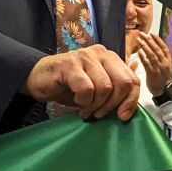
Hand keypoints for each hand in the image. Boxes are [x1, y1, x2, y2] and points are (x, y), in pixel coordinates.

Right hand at [22, 44, 139, 120]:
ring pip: (105, 87)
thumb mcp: (97, 90)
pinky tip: (76, 101)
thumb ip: (114, 93)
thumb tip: (128, 110)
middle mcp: (101, 53)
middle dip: (113, 104)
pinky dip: (83, 101)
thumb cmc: (70, 86)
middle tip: (99, 114)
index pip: (133, 80)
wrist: (38, 78)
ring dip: (95, 105)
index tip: (122, 117)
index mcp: (112, 59)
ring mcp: (85, 56)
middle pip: (123, 83)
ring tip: (85, 109)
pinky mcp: (70, 64)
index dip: (131, 101)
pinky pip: (86, 89)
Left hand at [136, 32, 171, 95]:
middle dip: (149, 41)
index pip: (164, 48)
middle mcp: (164, 64)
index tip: (152, 33)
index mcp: (169, 61)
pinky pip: (147, 64)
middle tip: (142, 34)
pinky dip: (143, 57)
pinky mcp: (152, 74)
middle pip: (156, 50)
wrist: (164, 91)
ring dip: (144, 47)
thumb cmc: (166, 78)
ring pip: (151, 55)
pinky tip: (139, 52)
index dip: (158, 40)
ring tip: (139, 40)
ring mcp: (158, 69)